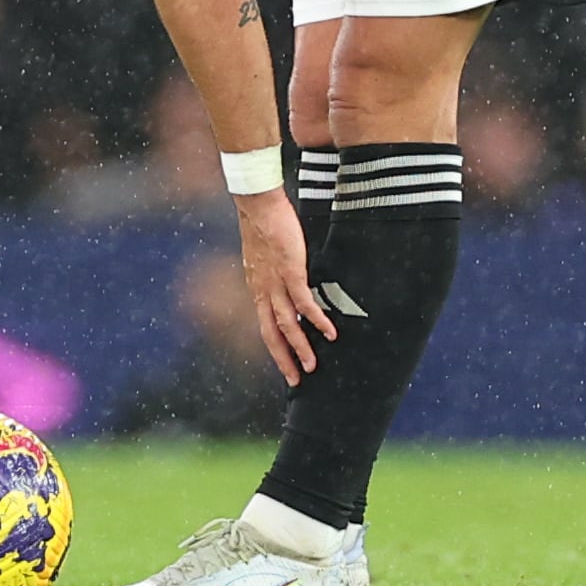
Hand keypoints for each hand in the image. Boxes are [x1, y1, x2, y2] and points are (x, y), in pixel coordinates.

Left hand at [235, 188, 337, 381]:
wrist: (257, 204)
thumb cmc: (264, 226)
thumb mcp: (267, 257)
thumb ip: (276, 275)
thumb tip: (289, 282)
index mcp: (257, 288)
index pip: (265, 326)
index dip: (275, 348)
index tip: (285, 366)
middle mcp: (262, 291)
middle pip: (271, 334)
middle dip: (284, 359)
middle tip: (297, 380)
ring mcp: (275, 283)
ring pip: (287, 324)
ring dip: (301, 347)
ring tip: (313, 365)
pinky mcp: (290, 271)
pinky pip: (304, 302)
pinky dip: (316, 319)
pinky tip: (329, 332)